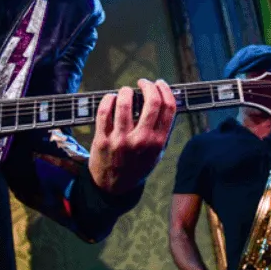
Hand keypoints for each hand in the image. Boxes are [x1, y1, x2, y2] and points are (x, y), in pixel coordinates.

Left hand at [88, 78, 177, 194]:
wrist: (113, 187)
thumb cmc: (137, 166)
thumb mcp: (157, 153)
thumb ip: (163, 131)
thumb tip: (167, 102)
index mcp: (158, 142)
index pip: (168, 108)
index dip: (165, 90)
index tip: (160, 84)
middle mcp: (141, 140)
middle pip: (151, 102)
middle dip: (148, 86)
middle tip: (143, 83)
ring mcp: (120, 140)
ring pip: (124, 103)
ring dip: (126, 91)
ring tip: (125, 91)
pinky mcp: (102, 139)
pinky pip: (104, 111)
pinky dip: (108, 99)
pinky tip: (111, 98)